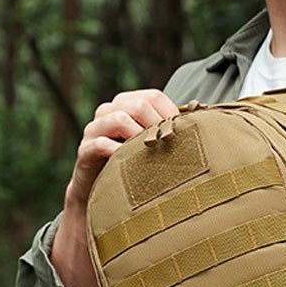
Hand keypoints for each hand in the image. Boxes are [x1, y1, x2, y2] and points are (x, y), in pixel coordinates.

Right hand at [67, 90, 180, 209]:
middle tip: (168, 146)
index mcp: (125, 104)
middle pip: (138, 104)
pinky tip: (132, 165)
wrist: (98, 190)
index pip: (153, 96)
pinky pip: (102, 144)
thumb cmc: (131, 164)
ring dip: (140, 137)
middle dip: (157, 125)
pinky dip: (120, 153)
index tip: (184, 134)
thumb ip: (165, 130)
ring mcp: (94, 129)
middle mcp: (107, 111)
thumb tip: (201, 123)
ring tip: (150, 154)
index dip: (171, 113)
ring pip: (120, 118)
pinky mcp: (85, 149)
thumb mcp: (148, 143)